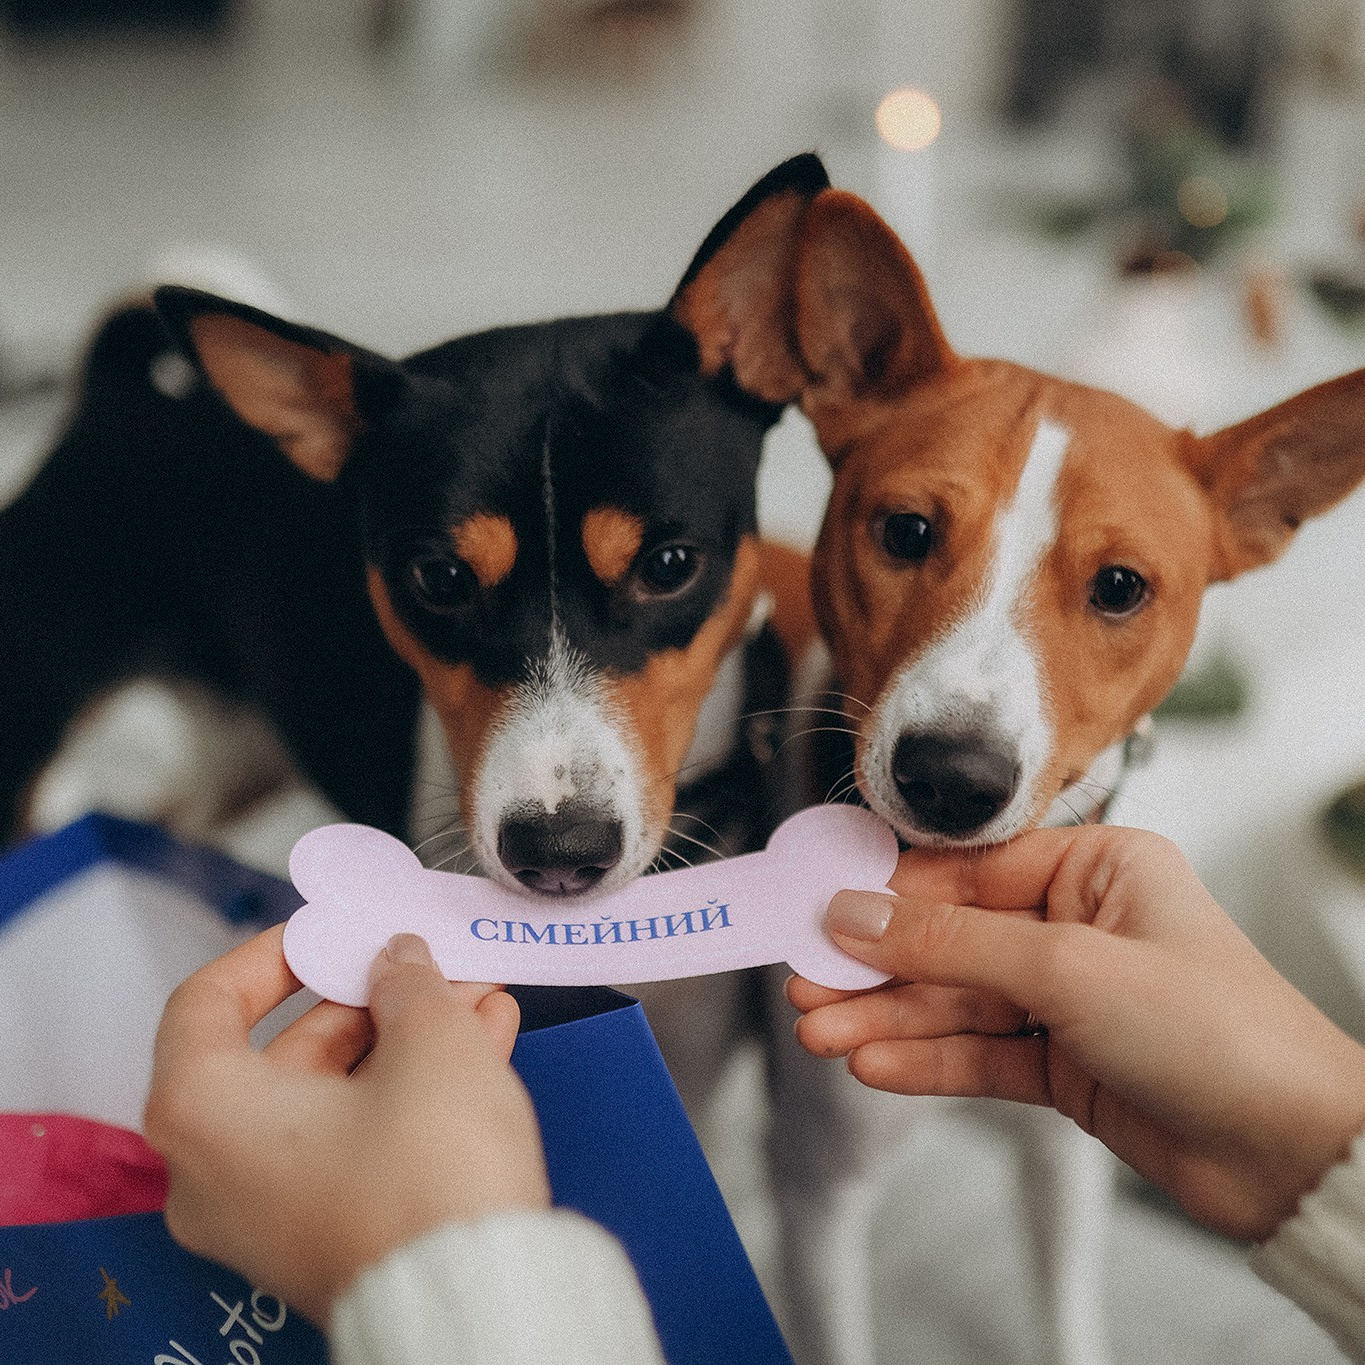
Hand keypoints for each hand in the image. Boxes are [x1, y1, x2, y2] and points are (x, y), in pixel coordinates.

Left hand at [144, 927, 549, 1322]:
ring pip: (339, 1093)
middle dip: (373, 994)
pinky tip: (482, 1039)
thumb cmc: (428, 1178)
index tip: (326, 930)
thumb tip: (397, 961)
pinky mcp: (332, 1232)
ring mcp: (275, 1209)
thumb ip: (406, 982)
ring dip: (409, 1035)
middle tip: (423, 958)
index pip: (205, 1004)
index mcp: (206, 1114)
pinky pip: (362, 1137)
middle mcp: (220, 1170)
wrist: (479, 1298)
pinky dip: (414, 1087)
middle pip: (288, 1050)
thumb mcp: (429, 1042)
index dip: (272, 953)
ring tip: (473, 992)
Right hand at [788, 825, 1364, 1240]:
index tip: (821, 909)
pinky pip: (979, 1052)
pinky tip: (873, 1062)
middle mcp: (1079, 925)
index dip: (890, 893)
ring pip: (956, 1001)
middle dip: (877, 966)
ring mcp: (1069, 997)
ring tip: (822, 1031)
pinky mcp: (1064, 1063)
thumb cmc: (1217, 1030)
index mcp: (1097, 868)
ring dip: (888, 1018)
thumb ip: (949, 942)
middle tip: (806, 982)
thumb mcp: (1065, 966)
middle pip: (951, 938)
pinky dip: (926, 1059)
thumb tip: (855, 913)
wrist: (1292, 1154)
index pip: (967, 870)